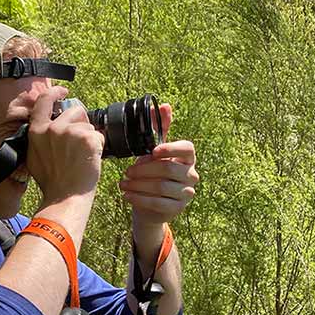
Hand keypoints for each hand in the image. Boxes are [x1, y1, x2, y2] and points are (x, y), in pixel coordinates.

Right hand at [26, 86, 103, 205]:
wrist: (65, 197)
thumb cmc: (52, 183)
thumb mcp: (35, 158)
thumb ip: (39, 140)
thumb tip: (49, 128)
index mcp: (37, 131)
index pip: (44, 101)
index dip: (55, 93)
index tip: (63, 91)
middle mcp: (52, 128)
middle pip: (75, 111)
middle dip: (81, 123)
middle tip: (80, 145)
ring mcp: (70, 132)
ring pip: (88, 125)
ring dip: (90, 137)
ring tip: (82, 158)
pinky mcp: (87, 138)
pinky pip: (99, 136)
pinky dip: (99, 147)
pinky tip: (90, 161)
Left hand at [118, 104, 197, 228]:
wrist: (151, 206)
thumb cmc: (152, 174)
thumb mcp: (154, 153)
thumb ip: (159, 130)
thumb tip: (164, 105)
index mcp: (187, 157)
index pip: (186, 148)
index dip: (170, 149)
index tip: (153, 151)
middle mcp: (192, 175)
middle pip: (168, 169)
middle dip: (144, 170)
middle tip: (127, 171)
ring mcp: (187, 193)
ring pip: (161, 187)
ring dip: (138, 185)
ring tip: (122, 184)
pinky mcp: (178, 208)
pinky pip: (157, 203)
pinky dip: (139, 198)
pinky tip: (127, 195)